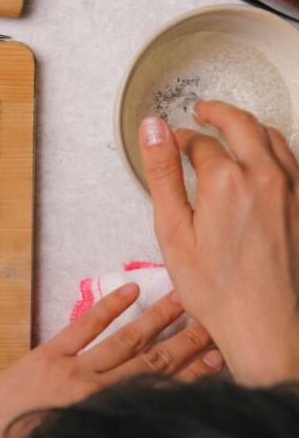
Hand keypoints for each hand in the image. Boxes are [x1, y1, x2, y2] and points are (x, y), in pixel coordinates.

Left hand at [0, 284, 219, 437]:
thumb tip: (135, 428)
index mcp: (103, 422)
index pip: (158, 391)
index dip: (192, 376)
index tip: (219, 361)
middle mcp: (93, 395)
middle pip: (152, 362)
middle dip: (186, 344)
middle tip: (215, 326)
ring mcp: (69, 372)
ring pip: (125, 340)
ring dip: (158, 319)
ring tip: (185, 300)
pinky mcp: (44, 358)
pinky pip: (84, 327)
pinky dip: (109, 308)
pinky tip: (132, 292)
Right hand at [139, 101, 298, 384]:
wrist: (267, 326)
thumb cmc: (219, 290)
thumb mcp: (173, 232)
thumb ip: (163, 173)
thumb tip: (154, 128)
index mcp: (226, 181)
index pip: (201, 141)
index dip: (182, 138)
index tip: (173, 141)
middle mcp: (265, 177)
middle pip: (242, 124)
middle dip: (218, 112)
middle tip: (203, 111)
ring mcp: (292, 191)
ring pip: (274, 137)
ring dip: (250, 126)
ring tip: (233, 128)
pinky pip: (293, 161)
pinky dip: (275, 149)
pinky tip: (264, 159)